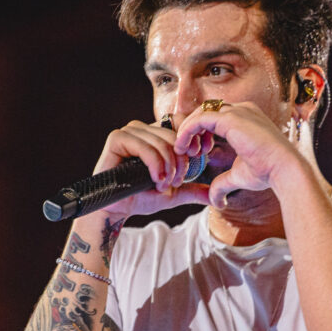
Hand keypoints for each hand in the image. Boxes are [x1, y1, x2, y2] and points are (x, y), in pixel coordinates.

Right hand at [92, 120, 209, 217]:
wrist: (117, 208)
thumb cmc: (141, 197)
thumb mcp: (173, 193)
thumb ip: (192, 190)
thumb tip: (214, 197)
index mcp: (156, 135)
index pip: (181, 121)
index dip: (194, 137)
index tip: (200, 156)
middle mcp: (143, 129)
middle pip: (174, 135)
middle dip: (180, 162)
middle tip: (175, 181)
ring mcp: (129, 131)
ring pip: (161, 143)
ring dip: (167, 167)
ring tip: (163, 184)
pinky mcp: (117, 138)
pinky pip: (145, 147)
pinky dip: (154, 165)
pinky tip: (155, 180)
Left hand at [174, 102, 296, 207]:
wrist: (283, 169)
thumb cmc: (267, 172)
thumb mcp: (239, 176)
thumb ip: (223, 183)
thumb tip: (217, 202)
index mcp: (245, 119)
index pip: (214, 117)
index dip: (200, 133)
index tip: (195, 152)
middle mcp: (242, 110)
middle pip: (205, 111)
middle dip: (191, 129)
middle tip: (186, 151)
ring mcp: (237, 111)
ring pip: (200, 112)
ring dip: (187, 130)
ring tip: (183, 151)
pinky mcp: (231, 118)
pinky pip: (199, 118)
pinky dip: (187, 131)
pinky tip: (183, 147)